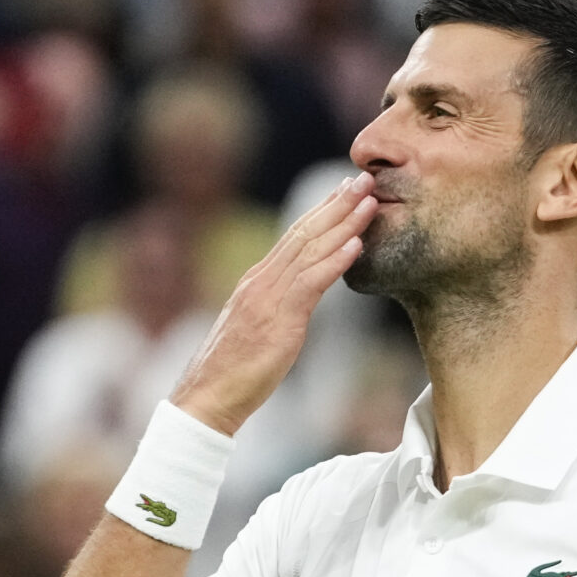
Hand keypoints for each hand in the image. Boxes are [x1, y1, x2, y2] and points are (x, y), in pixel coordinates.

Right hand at [170, 173, 376, 436]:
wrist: (207, 398)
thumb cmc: (233, 374)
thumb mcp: (258, 332)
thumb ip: (276, 310)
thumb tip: (296, 302)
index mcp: (256, 282)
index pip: (293, 238)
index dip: (321, 212)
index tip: (344, 192)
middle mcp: (261, 281)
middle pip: (303, 233)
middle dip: (336, 204)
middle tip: (363, 178)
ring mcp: (267, 298)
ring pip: (310, 250)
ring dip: (343, 223)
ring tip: (369, 200)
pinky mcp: (277, 320)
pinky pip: (310, 284)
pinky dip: (334, 261)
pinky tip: (356, 245)